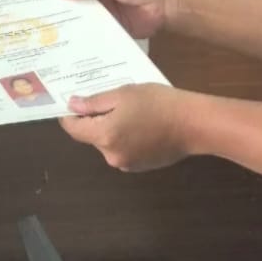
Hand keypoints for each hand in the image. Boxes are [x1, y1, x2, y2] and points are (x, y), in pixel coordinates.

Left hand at [59, 84, 192, 171]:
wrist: (192, 124)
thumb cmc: (157, 103)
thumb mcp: (124, 94)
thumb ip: (95, 102)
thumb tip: (72, 106)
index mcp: (104, 136)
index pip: (74, 129)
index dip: (69, 115)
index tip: (72, 101)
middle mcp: (111, 155)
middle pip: (92, 136)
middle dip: (96, 119)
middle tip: (110, 98)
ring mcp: (126, 164)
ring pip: (108, 143)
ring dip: (111, 128)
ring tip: (129, 109)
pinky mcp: (140, 167)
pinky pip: (123, 150)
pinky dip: (125, 137)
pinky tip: (141, 123)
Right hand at [62, 0, 176, 39]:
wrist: (166, 5)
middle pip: (80, 4)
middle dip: (67, 10)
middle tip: (45, 19)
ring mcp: (108, 14)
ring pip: (87, 20)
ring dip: (76, 25)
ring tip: (54, 34)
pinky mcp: (114, 29)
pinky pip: (99, 33)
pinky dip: (90, 37)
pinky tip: (76, 43)